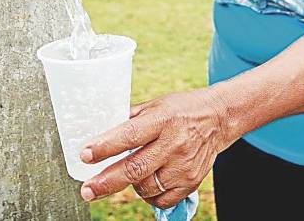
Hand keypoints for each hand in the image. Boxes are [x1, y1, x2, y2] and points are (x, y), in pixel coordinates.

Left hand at [78, 90, 232, 208]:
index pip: (129, 135)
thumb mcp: (156, 105)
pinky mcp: (191, 181)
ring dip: (129, 185)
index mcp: (162, 119)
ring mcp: (184, 165)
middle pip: (135, 168)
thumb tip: (99, 130)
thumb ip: (130, 118)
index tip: (84, 155)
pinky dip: (148, 195)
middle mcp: (174, 143)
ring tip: (128, 174)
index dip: (105, 147)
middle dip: (106, 182)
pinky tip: (146, 183)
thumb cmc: (182, 109)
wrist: (219, 118)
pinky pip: (161, 199)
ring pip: (145, 187)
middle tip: (87, 190)